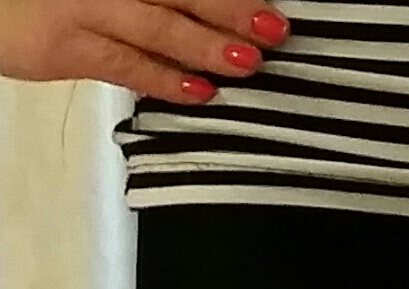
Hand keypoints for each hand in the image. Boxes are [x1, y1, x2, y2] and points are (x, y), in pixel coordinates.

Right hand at [0, 0, 290, 104]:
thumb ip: (142, 0)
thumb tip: (192, 15)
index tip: (265, 3)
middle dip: (229, 8)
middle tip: (274, 27)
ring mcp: (84, 6)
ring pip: (157, 24)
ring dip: (206, 44)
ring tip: (249, 61)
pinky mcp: (65, 46)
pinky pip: (125, 64)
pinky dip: (164, 79)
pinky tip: (200, 92)